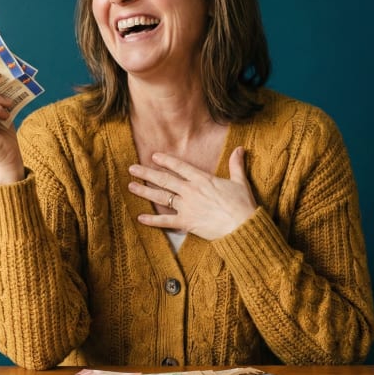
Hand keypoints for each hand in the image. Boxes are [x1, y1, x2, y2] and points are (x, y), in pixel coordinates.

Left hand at [127, 147, 256, 240]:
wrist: (242, 226)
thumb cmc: (242, 204)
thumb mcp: (240, 181)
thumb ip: (236, 164)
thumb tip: (239, 148)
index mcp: (202, 179)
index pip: (180, 167)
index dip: (166, 161)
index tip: (153, 156)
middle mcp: (190, 191)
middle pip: (164, 180)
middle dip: (147, 173)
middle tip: (132, 168)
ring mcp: (187, 206)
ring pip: (161, 197)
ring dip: (144, 191)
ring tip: (130, 186)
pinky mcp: (186, 222)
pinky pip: (165, 221)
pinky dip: (152, 220)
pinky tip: (140, 217)